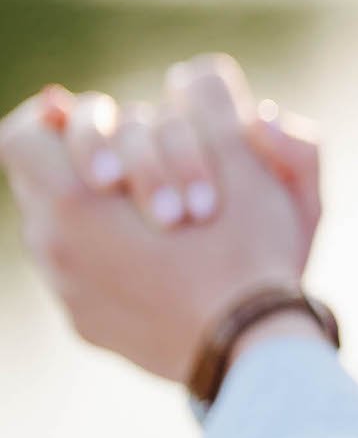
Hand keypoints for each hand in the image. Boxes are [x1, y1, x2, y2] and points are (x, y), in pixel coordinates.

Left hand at [0, 54, 318, 383]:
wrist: (253, 355)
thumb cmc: (251, 254)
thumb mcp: (246, 157)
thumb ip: (213, 100)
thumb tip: (191, 81)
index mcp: (74, 205)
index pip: (25, 136)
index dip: (62, 119)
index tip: (103, 124)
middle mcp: (55, 252)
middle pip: (49, 178)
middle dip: (104, 161)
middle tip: (155, 173)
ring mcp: (70, 295)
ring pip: (68, 227)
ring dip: (111, 211)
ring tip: (168, 215)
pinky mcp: (92, 328)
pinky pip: (86, 275)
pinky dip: (118, 258)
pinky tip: (167, 263)